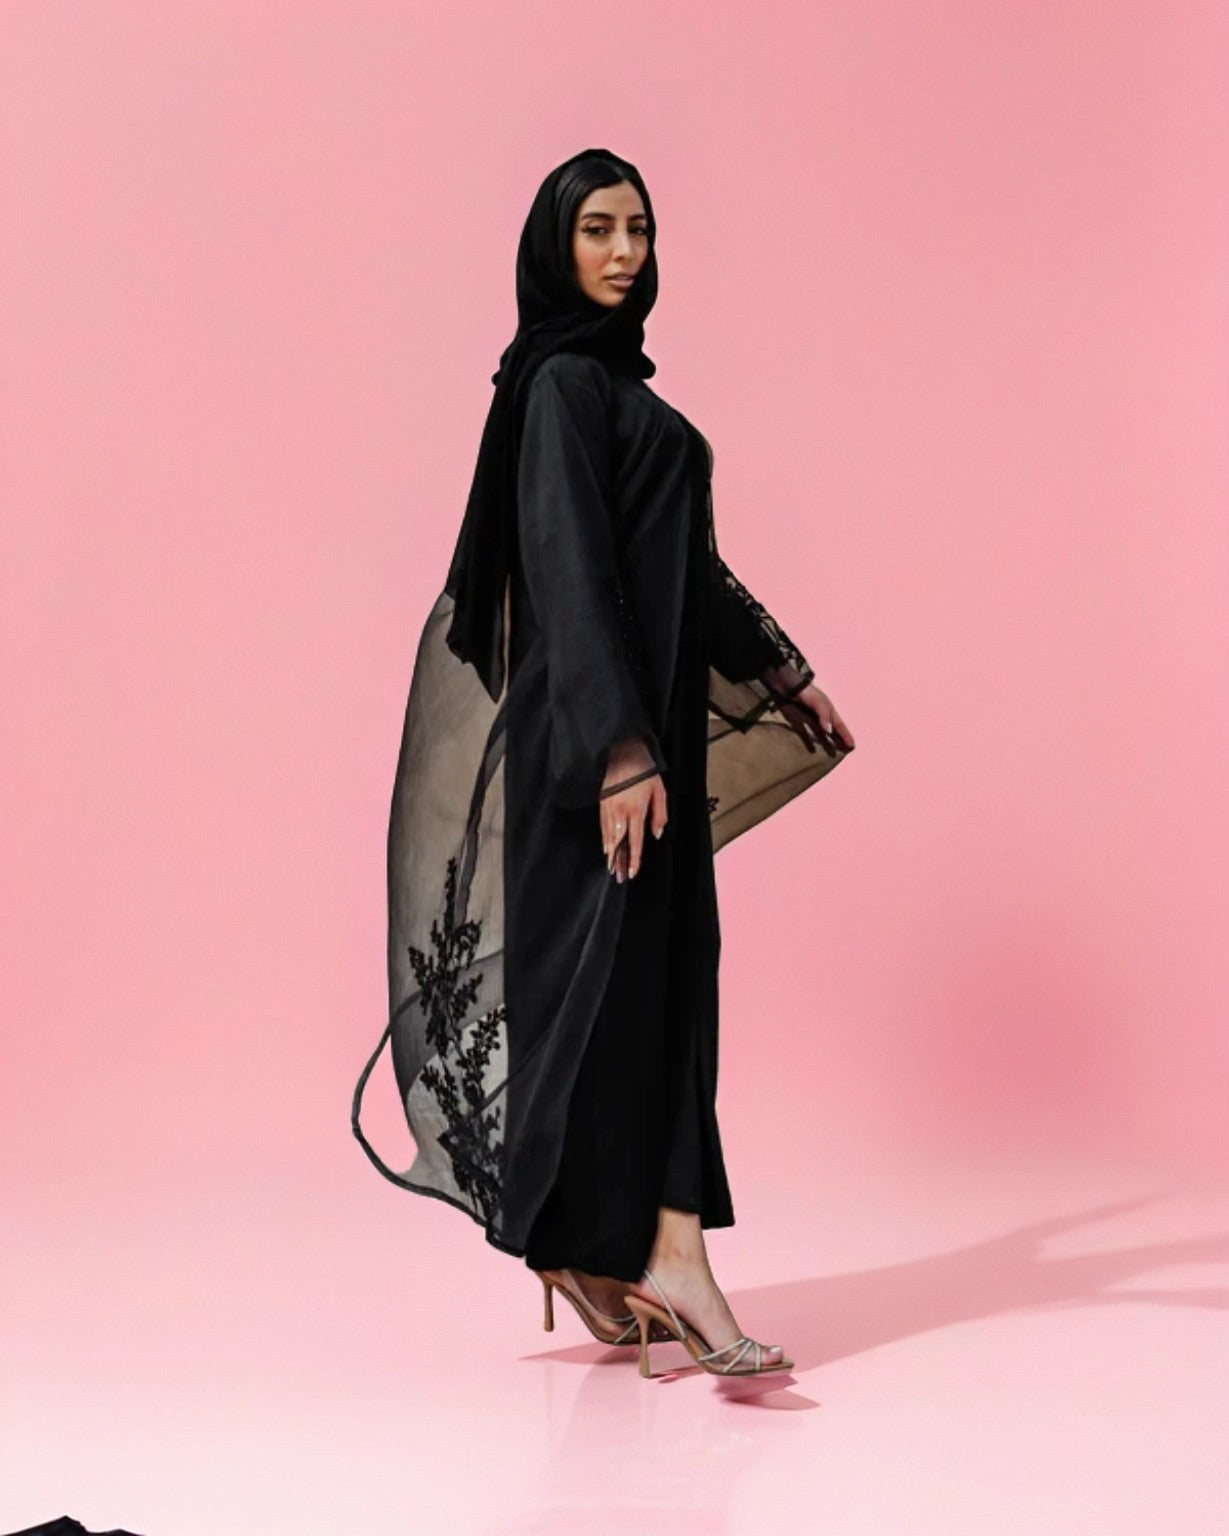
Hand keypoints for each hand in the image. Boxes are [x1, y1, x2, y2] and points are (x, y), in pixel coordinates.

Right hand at [601, 737, 667, 882]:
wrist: (623, 753)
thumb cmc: (644, 772)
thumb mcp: (659, 792)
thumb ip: (659, 815)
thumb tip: (656, 834)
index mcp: (636, 810)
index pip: (635, 841)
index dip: (634, 859)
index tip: (633, 872)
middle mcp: (621, 812)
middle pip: (619, 843)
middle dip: (619, 862)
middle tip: (619, 878)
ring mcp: (609, 809)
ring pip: (609, 837)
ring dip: (611, 854)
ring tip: (612, 868)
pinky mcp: (602, 803)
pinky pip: (603, 826)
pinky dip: (604, 839)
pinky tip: (605, 848)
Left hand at [778, 683, 854, 752]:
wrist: (790, 687)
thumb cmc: (807, 693)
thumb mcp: (819, 702)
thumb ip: (824, 715)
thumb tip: (828, 731)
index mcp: (829, 710)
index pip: (839, 725)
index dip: (846, 735)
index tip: (852, 746)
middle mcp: (822, 716)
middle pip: (832, 731)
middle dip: (838, 741)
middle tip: (844, 752)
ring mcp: (811, 719)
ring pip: (821, 733)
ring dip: (825, 742)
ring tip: (828, 753)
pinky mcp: (801, 721)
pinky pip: (807, 733)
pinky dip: (809, 741)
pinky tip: (810, 747)